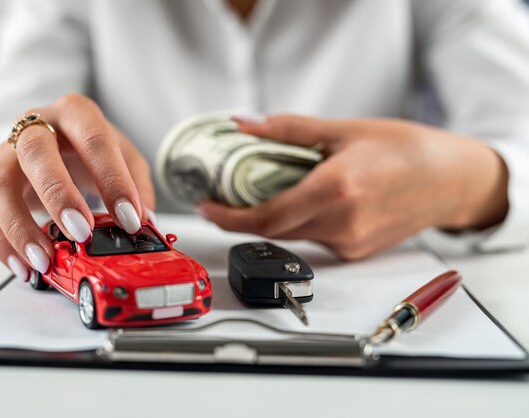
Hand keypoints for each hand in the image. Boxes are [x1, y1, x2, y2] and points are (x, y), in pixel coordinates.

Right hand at [0, 94, 154, 279]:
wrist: (56, 138)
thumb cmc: (91, 149)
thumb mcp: (124, 157)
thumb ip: (137, 185)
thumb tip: (145, 222)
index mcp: (75, 113)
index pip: (94, 139)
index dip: (113, 180)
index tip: (130, 219)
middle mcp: (34, 127)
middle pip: (35, 151)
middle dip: (59, 194)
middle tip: (82, 232)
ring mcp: (6, 153)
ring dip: (21, 228)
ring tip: (44, 261)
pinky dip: (2, 244)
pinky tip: (24, 267)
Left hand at [200, 115, 508, 259]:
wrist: (450, 180)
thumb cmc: (407, 150)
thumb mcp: (344, 130)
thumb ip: (289, 130)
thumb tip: (245, 124)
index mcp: (335, 190)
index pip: (266, 217)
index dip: (229, 218)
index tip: (207, 208)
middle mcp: (342, 224)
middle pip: (274, 230)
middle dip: (246, 216)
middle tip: (230, 195)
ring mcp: (350, 243)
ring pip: (294, 236)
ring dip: (276, 217)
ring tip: (272, 190)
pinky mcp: (357, 252)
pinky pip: (316, 240)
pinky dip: (303, 222)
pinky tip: (310, 201)